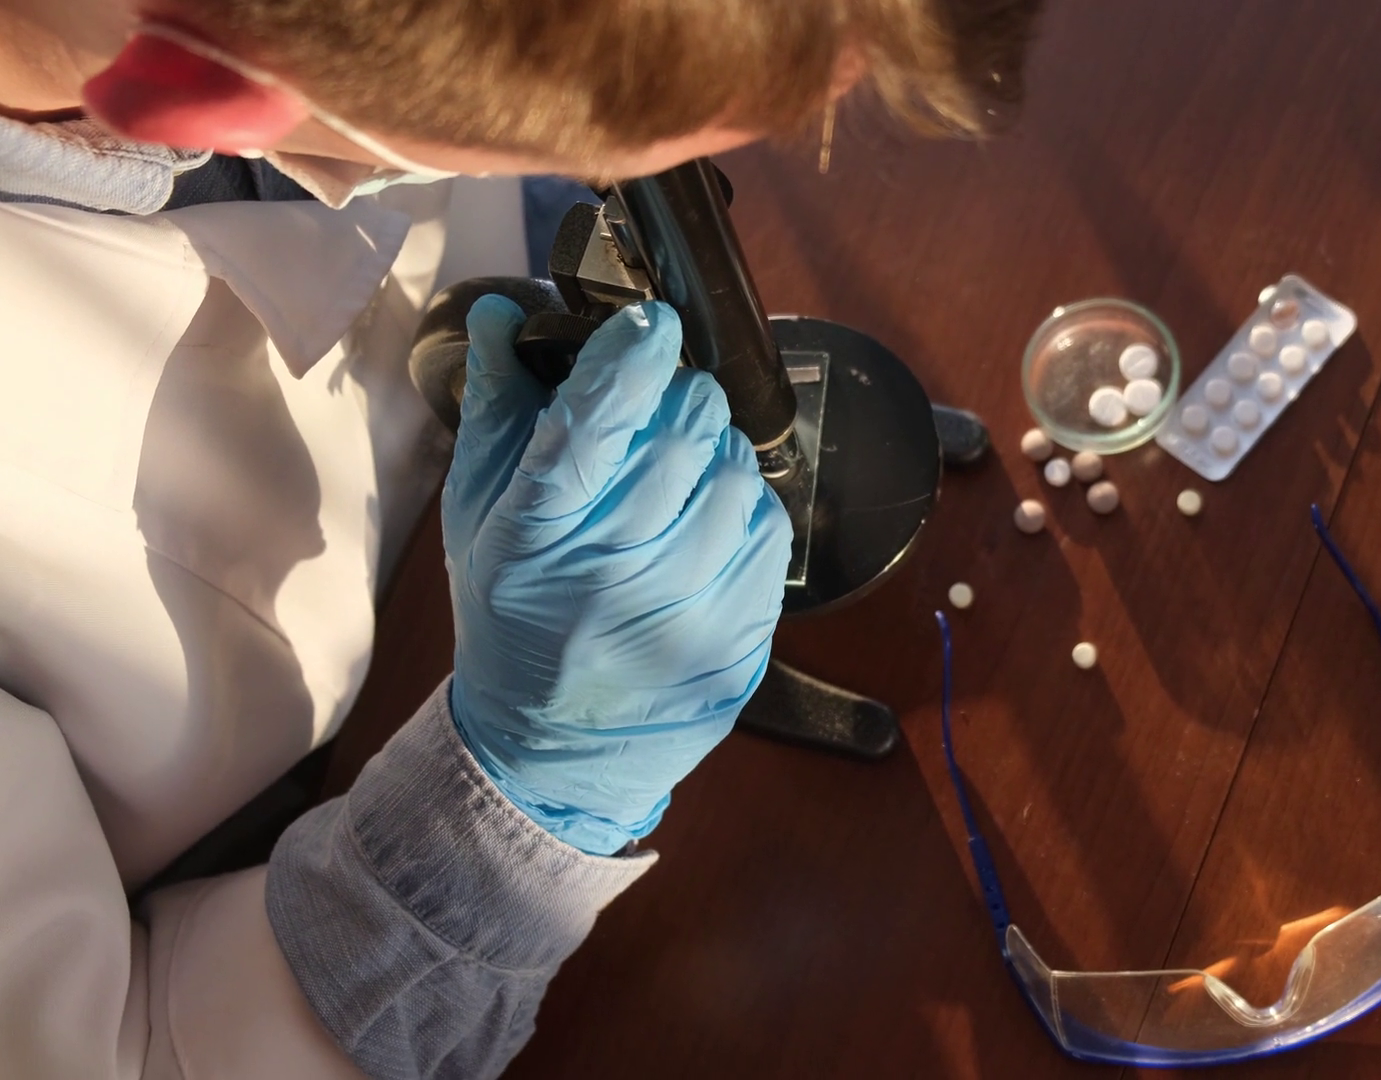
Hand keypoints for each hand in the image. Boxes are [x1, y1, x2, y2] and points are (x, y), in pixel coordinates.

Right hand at [442, 296, 790, 854]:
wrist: (549, 750)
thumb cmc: (510, 618)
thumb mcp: (478, 517)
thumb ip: (498, 411)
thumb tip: (507, 315)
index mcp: (537, 536)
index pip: (597, 418)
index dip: (632, 354)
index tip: (650, 324)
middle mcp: (613, 576)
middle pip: (684, 433)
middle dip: (679, 398)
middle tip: (660, 407)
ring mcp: (684, 615)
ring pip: (737, 476)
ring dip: (717, 453)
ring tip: (681, 473)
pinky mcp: (738, 641)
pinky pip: (769, 532)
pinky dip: (744, 509)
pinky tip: (706, 523)